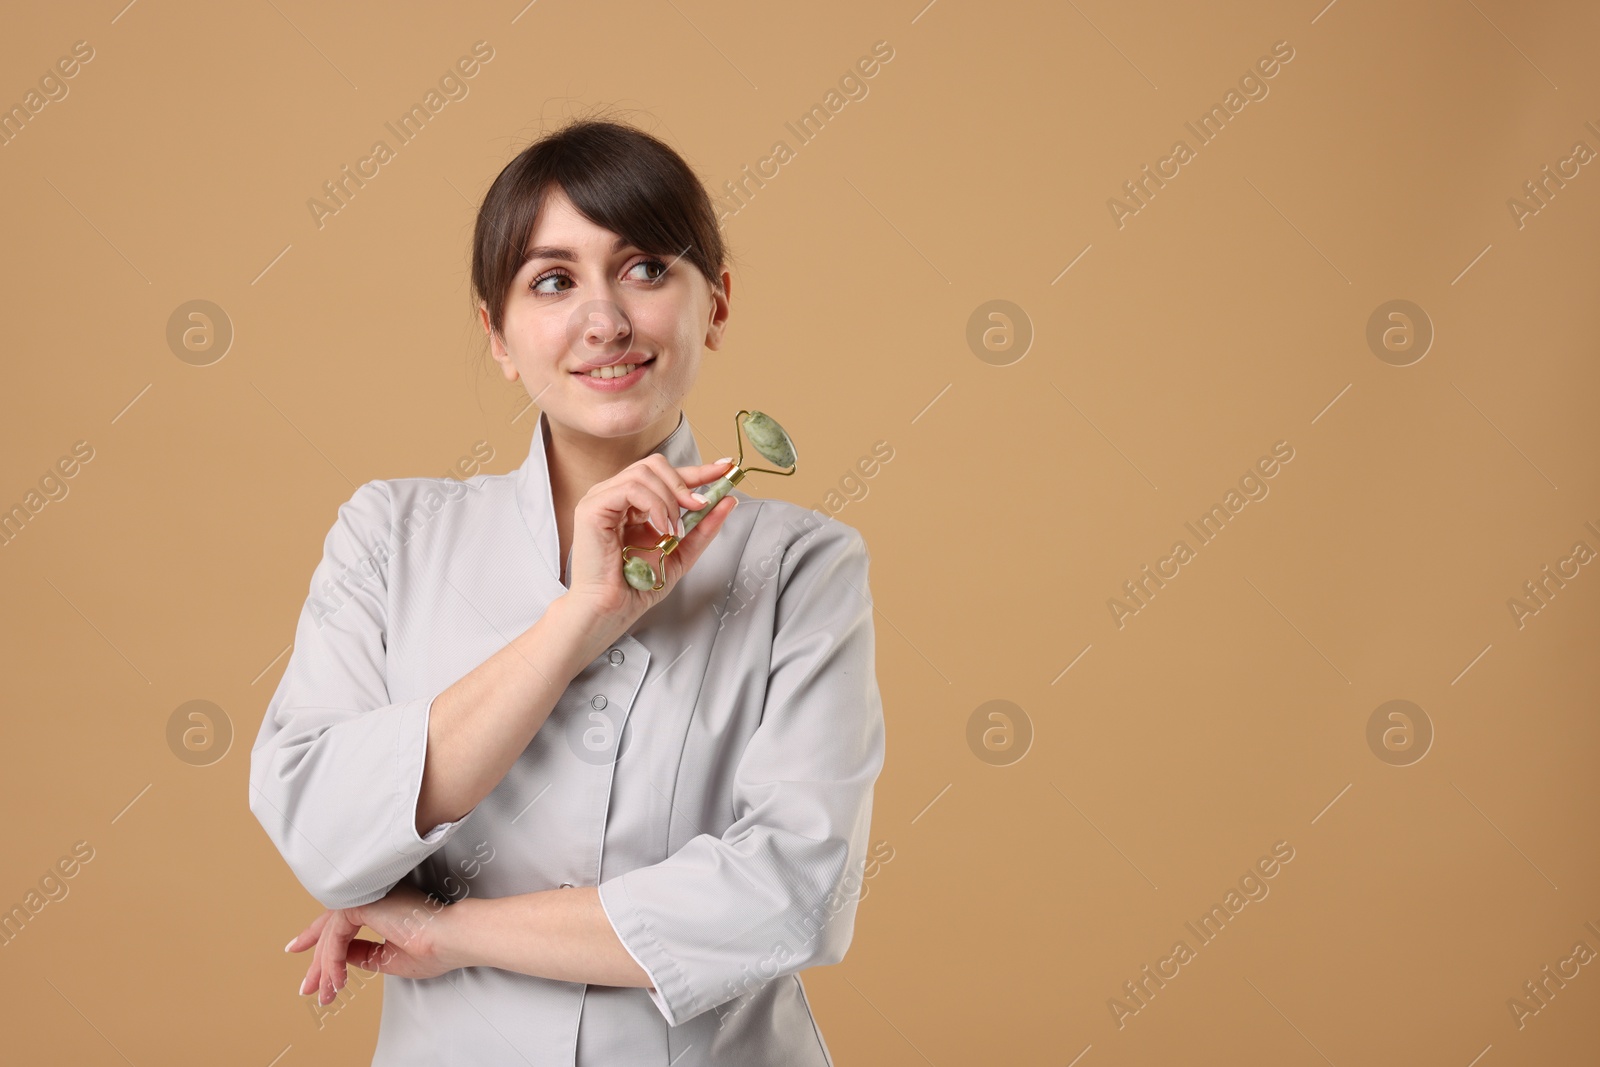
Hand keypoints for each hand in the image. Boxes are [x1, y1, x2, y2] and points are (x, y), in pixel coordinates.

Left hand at [285, 884, 459, 1004]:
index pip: (343, 924)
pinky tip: (337, 980)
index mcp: (381, 906)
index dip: (322, 946)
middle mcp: (372, 897)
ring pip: (330, 933)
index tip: (309, 964)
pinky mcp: (363, 903)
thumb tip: (337, 959)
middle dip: (318, 962)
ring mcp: (366, 897)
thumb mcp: (389, 958)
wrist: (453, 938)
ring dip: (324, 967)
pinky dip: (332, 960)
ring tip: (325, 993)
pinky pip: (335, 935)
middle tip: (308, 989)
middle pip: (331, 929)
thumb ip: (363, 955)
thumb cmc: (435, 948)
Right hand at [561, 454, 738, 638]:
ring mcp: (600, 499)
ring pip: (644, 472)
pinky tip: (660, 528)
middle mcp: (614, 496)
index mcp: (631, 504)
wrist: (612, 610)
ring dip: (669, 500)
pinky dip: (654, 505)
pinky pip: (630, 488)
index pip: (665, 475)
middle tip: (700, 506)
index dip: (697, 470)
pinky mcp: (592, 507)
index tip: (725, 468)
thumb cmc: (637, 586)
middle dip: (684, 482)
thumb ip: (702, 528)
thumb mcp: (680, 552)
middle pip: (654, 464)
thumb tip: (728, 501)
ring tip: (674, 530)